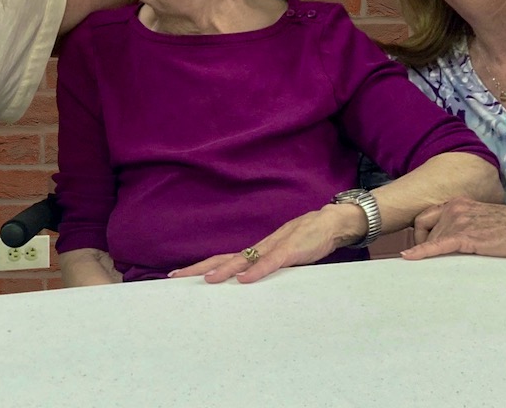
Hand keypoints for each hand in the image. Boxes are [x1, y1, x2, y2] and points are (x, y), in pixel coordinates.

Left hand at [169, 204, 362, 283]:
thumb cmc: (306, 240)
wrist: (330, 222)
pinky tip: (246, 279)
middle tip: (175, 277)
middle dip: (199, 268)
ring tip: (207, 281)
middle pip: (223, 258)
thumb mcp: (282, 256)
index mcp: (256, 251)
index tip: (179, 275)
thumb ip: (267, 267)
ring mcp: (273, 248)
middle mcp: (259, 248)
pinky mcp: (290, 251)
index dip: (201, 267)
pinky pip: (271, 263)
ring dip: (225, 271)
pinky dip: (257, 271)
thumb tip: (248, 282)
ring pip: (243, 260)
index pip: (222, 260)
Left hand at [402, 197, 505, 260]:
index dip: (419, 233)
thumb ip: (464, 222)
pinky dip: (421, 252)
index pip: (426, 217)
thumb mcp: (481, 217)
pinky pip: (437, 245)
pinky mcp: (465, 236)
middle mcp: (453, 209)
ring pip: (433, 242)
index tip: (418, 245)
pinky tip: (408, 257)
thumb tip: (453, 239)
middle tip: (429, 263)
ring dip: (434, 255)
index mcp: (457, 203)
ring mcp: (458, 221)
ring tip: (436, 268)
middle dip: (427, 247)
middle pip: (428, 233)